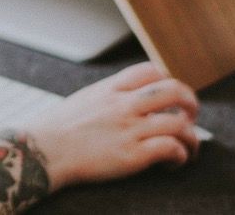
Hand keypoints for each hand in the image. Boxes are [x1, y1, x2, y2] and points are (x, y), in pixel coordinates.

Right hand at [25, 62, 199, 189]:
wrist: (42, 152)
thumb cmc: (57, 131)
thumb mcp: (84, 99)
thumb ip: (108, 96)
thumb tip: (124, 99)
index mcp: (111, 89)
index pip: (152, 71)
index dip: (168, 81)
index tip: (171, 97)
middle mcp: (124, 105)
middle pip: (174, 90)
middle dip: (191, 103)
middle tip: (191, 116)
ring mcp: (129, 129)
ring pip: (179, 124)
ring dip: (192, 138)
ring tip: (189, 149)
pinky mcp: (132, 155)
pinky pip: (170, 148)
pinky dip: (180, 156)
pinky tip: (174, 163)